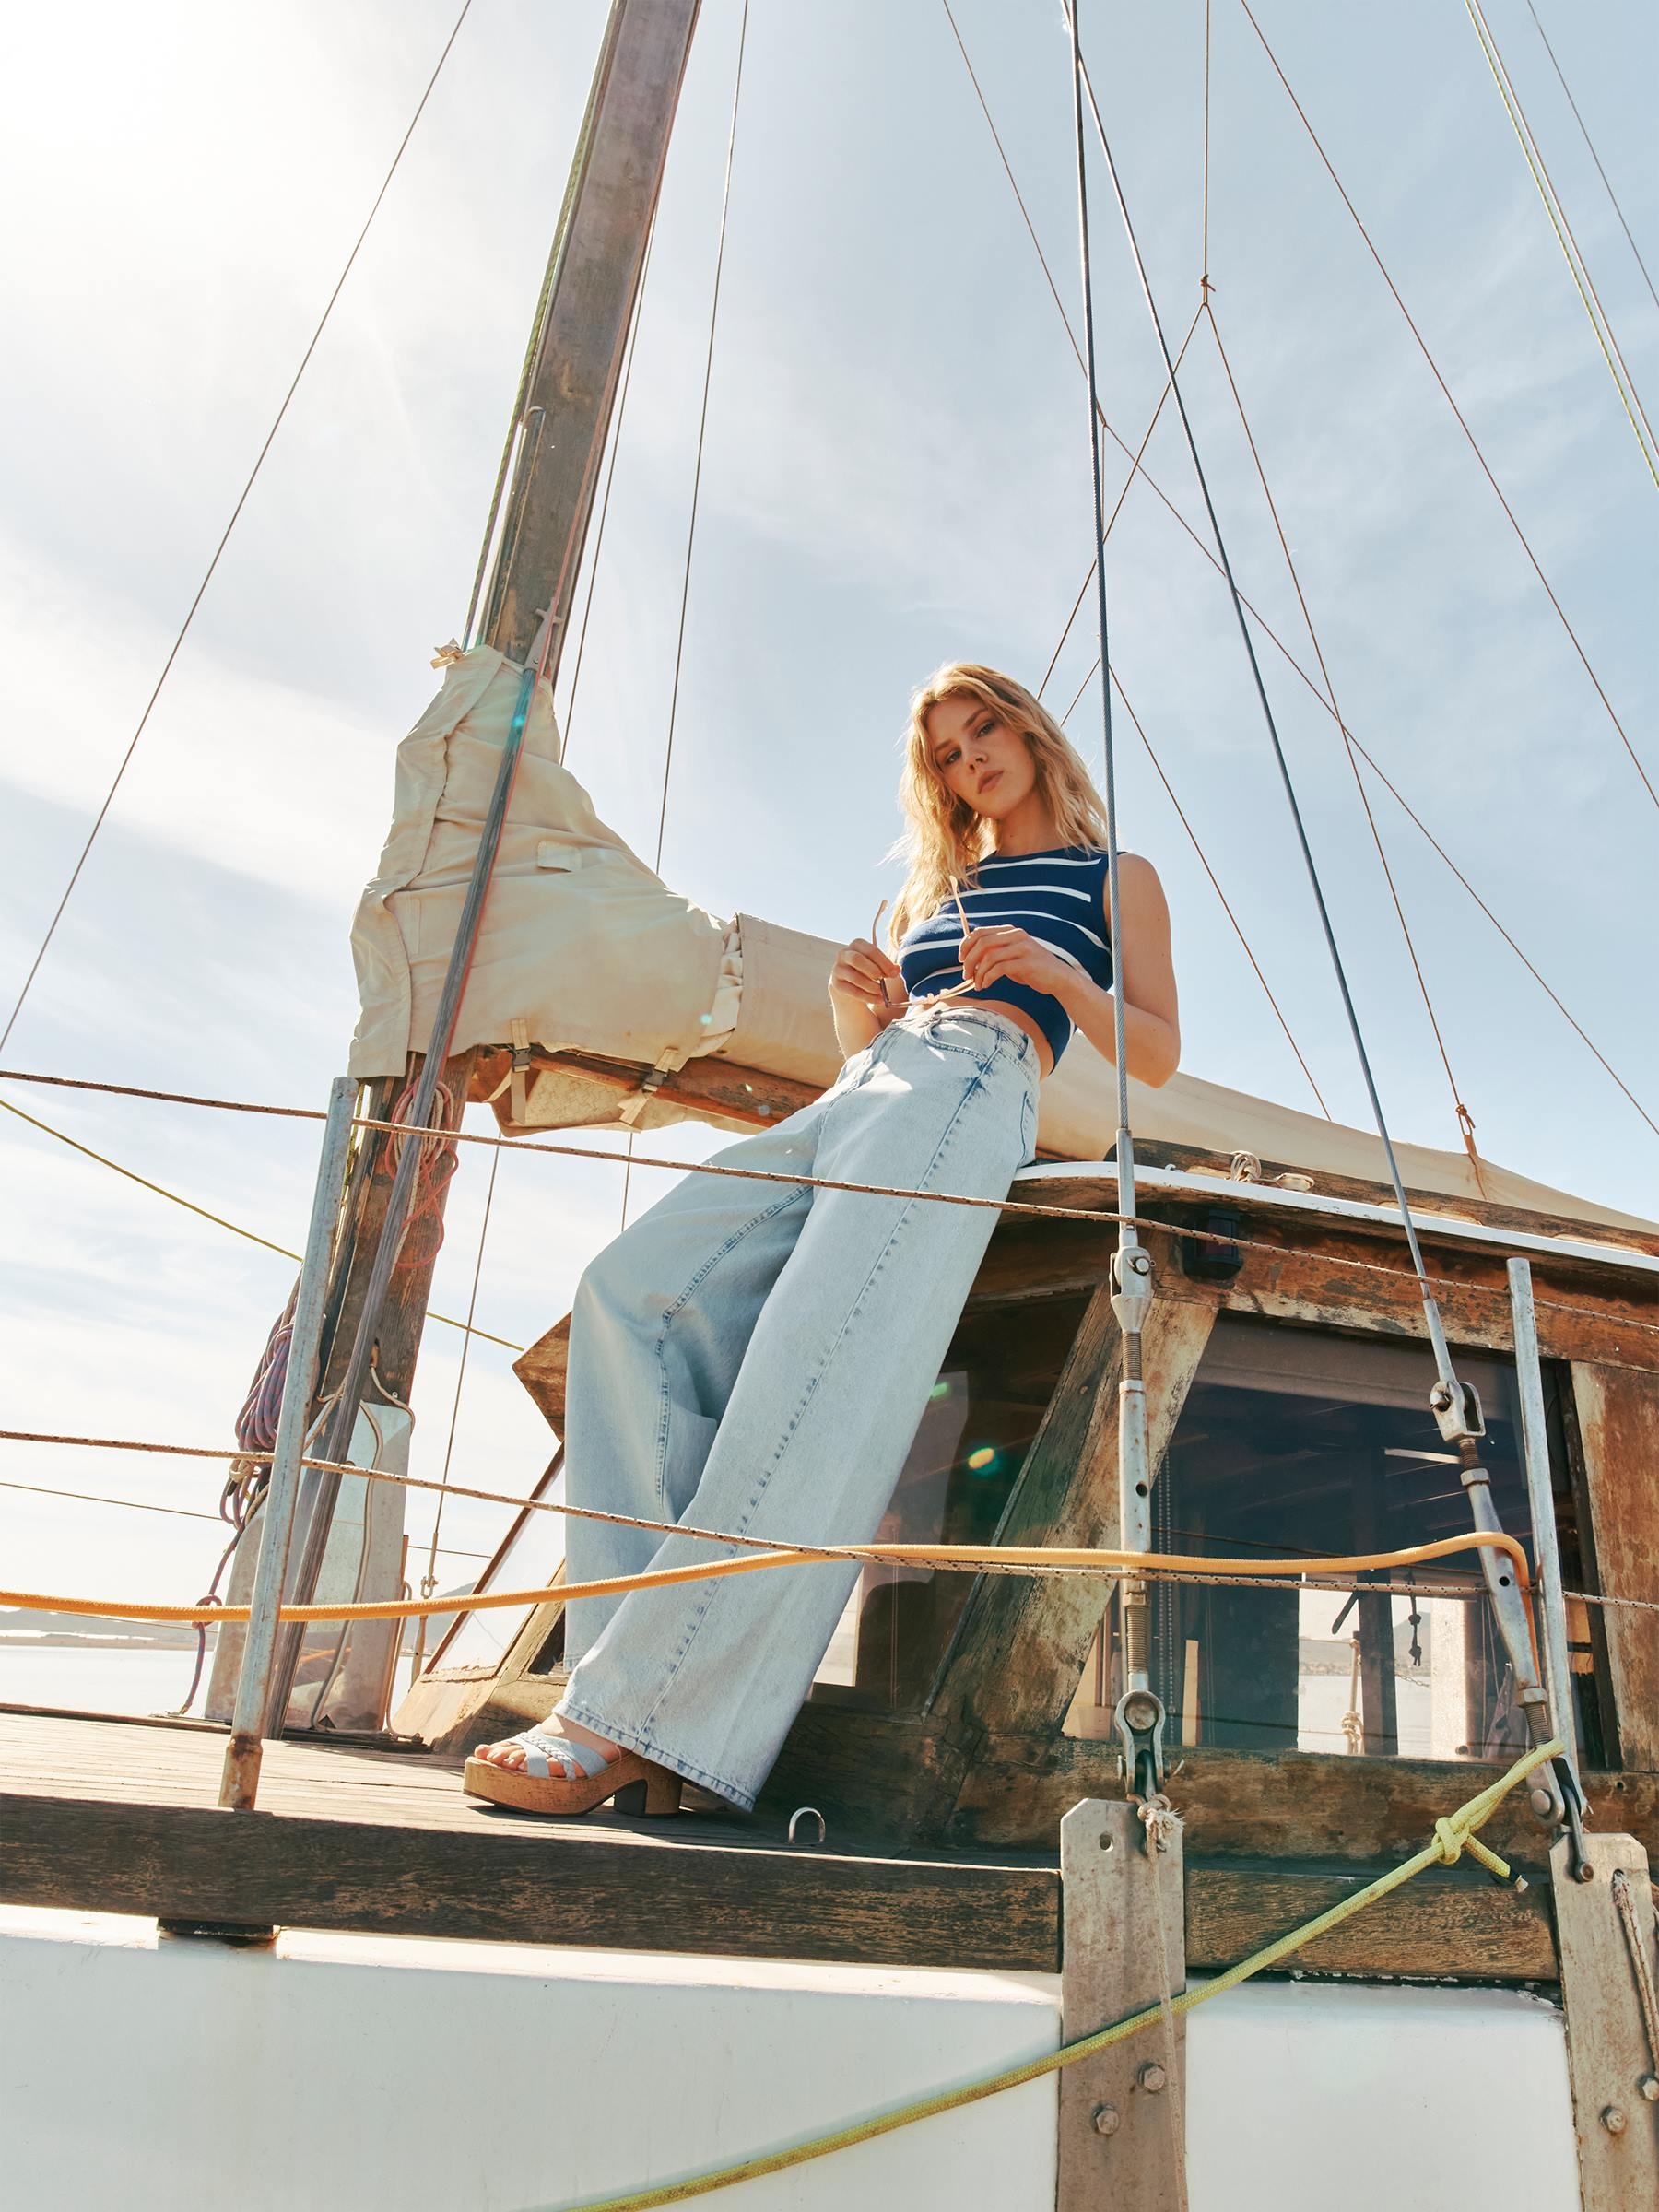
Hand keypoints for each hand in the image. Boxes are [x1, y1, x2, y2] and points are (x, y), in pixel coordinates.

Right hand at [829, 936, 907, 1017]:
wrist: (850, 983)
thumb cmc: (868, 969)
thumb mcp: (878, 964)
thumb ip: (888, 966)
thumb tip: (897, 969)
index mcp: (857, 944)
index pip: (871, 950)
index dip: (883, 962)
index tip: (894, 973)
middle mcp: (844, 954)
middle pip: (856, 959)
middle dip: (873, 970)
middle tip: (883, 979)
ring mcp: (838, 969)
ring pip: (854, 977)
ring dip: (870, 986)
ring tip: (881, 992)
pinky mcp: (837, 984)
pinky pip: (852, 991)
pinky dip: (867, 996)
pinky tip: (878, 999)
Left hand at [957, 925, 1072, 996]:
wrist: (1058, 978)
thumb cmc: (1031, 969)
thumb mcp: (1011, 956)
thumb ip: (994, 953)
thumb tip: (968, 959)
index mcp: (1010, 931)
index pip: (979, 932)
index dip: (966, 945)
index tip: (961, 960)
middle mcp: (1016, 935)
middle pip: (982, 943)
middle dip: (969, 961)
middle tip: (966, 976)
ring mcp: (1023, 947)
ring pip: (990, 956)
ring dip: (978, 972)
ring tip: (977, 984)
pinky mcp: (1027, 962)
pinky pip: (1000, 968)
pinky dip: (988, 977)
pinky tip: (986, 984)